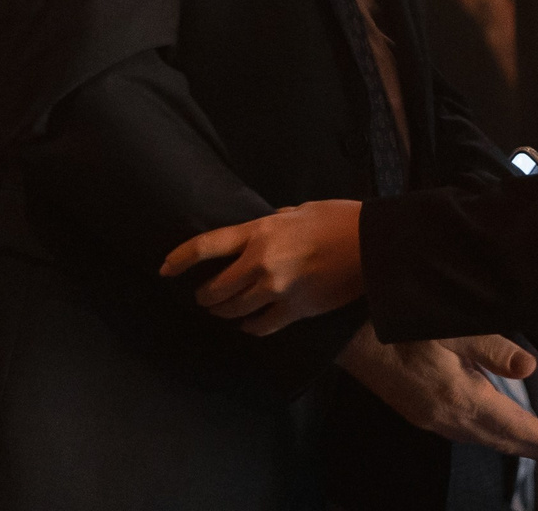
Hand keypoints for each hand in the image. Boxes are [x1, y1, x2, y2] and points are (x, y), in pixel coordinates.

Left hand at [161, 199, 363, 334]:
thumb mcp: (300, 210)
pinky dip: (249, 327)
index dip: (180, 259)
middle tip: (203, 297)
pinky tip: (248, 324)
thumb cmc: (339, 219)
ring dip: (224, 312)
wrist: (373, 246)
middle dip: (205, 295)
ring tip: (223, 310)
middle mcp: (261, 263)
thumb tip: (264, 227)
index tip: (164, 269)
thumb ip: (275, 221)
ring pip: (234, 310)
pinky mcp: (294, 311)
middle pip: (215, 288)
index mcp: (260, 232)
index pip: (207, 246)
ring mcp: (276, 290)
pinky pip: (260, 326)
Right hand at [336, 323, 537, 462]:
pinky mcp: (418, 412)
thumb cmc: (404, 324)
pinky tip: (493, 427)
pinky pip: (462, 432)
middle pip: (497, 440)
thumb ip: (492, 347)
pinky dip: (487, 434)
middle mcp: (446, 417)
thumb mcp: (452, 326)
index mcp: (459, 398)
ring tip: (535, 444)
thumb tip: (530, 366)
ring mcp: (429, 419)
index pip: (511, 427)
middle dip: (531, 448)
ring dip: (508, 443)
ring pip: (479, 438)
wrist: (351, 335)